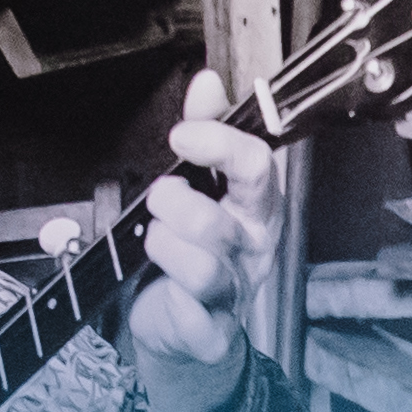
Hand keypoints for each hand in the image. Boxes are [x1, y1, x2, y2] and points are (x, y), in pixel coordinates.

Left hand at [129, 69, 296, 411]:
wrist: (179, 326)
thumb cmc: (191, 249)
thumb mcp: (198, 184)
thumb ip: (205, 132)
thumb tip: (208, 81)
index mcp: (256, 204)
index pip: (256, 165)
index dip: (218, 144)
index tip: (181, 136)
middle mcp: (253, 245)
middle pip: (229, 216)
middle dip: (179, 202)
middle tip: (159, 200)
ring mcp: (237, 290)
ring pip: (204, 262)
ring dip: (164, 245)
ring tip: (154, 243)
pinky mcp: (213, 331)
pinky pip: (193, 310)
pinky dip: (170, 293)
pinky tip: (162, 284)